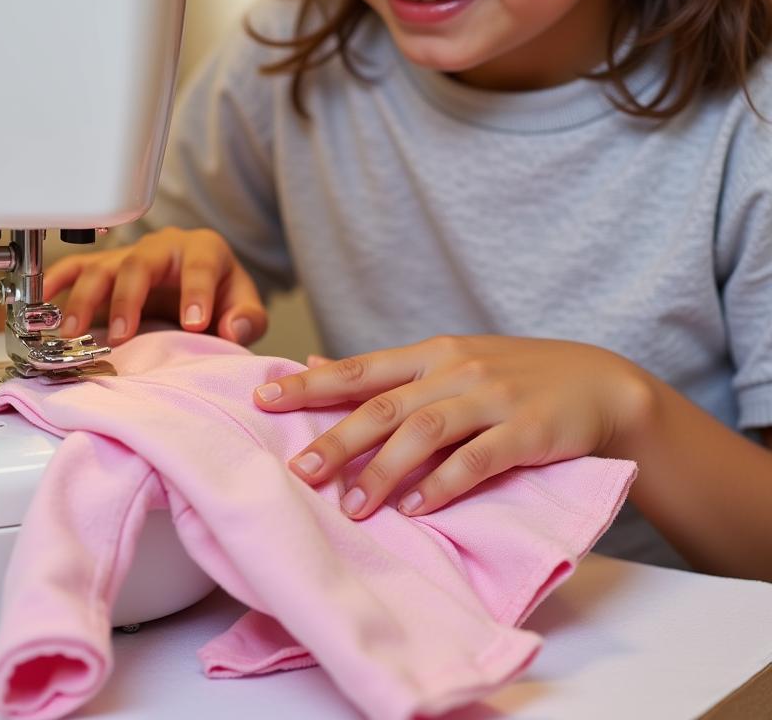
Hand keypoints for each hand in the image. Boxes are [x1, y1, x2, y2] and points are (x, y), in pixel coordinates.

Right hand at [43, 226, 267, 346]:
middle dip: (129, 298)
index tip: (193, 324)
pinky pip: (76, 267)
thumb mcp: (244, 304)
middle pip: (139, 263)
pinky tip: (42, 298)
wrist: (203, 290)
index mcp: (202, 250)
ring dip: (85, 299)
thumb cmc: (221, 296)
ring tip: (73, 331)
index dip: (196, 293)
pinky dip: (58, 281)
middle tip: (123, 335)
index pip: (199, 265)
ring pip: (102, 267)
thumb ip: (247, 318)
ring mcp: (130, 256)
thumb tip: (233, 329)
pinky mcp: (106, 268)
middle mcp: (162, 248)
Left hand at [253, 335, 652, 518]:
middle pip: (384, 405)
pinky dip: (443, 484)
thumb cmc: (511, 376)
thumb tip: (317, 362)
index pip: (359, 368)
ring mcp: (492, 399)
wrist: (599, 380)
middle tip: (300, 470)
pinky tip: (416, 509)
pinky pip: (478, 459)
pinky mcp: (527, 431)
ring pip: (425, 432)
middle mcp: (454, 371)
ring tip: (351, 505)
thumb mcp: (448, 361)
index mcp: (430, 354)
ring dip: (384, 470)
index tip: (263, 397)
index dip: (311, 383)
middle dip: (338, 437)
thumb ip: (386, 370)